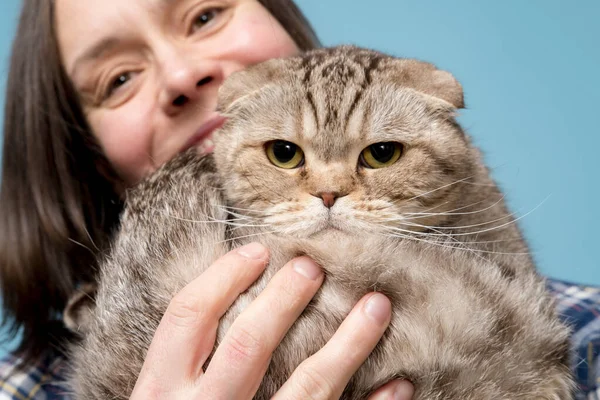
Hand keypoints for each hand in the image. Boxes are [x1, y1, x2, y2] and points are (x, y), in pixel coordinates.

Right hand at [130, 242, 413, 398]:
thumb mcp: (163, 397)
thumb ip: (186, 363)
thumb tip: (235, 302)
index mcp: (161, 391)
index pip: (188, 316)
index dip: (223, 277)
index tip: (258, 251)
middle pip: (247, 345)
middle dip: (284, 300)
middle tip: (314, 267)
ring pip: (307, 389)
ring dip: (348, 344)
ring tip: (377, 306)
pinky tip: (398, 384)